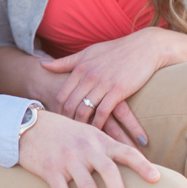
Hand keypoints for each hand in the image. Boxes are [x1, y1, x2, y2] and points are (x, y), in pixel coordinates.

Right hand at [17, 109, 159, 187]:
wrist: (28, 125)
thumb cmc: (65, 134)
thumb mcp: (88, 134)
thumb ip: (107, 148)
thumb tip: (135, 168)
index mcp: (99, 140)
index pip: (125, 151)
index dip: (142, 165)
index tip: (156, 179)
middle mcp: (86, 148)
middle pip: (108, 171)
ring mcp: (67, 158)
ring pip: (86, 186)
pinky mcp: (50, 168)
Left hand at [37, 30, 171, 145]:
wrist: (144, 47)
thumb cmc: (115, 50)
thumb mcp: (87, 53)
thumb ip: (65, 62)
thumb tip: (42, 64)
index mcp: (79, 67)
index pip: (62, 94)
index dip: (58, 111)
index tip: (59, 124)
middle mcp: (88, 76)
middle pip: (70, 105)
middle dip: (67, 123)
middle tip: (66, 137)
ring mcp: (102, 83)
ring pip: (84, 111)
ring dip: (82, 127)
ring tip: (80, 140)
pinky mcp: (118, 91)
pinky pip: (103, 113)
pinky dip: (99, 125)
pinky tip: (99, 135)